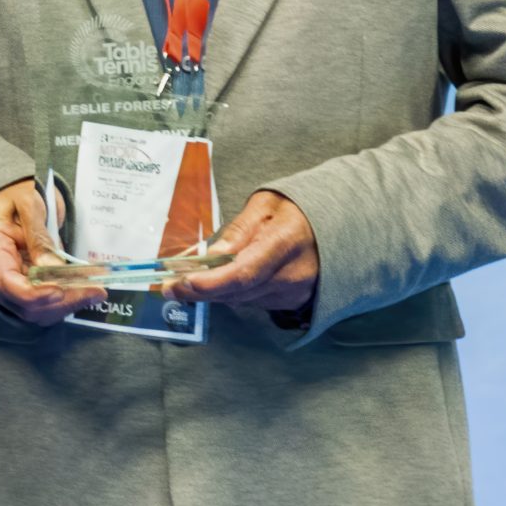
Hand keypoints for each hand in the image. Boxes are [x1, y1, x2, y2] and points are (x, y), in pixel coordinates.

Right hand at [0, 181, 103, 325]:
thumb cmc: (13, 194)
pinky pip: (37, 306)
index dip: (36, 293)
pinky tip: (81, 291)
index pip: (7, 283)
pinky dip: (61, 303)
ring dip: (66, 305)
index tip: (63, 289)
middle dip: (63, 300)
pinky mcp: (14, 291)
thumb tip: (54, 267)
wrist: (2, 199)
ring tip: (95, 291)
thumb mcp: (28, 203)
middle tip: (96, 290)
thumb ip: (40, 236)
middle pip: (24, 304)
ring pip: (34, 311)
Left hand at [156, 191, 318, 319]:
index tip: (182, 283)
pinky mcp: (292, 301)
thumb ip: (238, 230)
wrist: (337, 227)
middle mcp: (293, 274)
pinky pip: (252, 300)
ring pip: (241, 299)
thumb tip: (211, 256)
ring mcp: (295, 292)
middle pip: (237, 291)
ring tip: (186, 282)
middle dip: (199, 290)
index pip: (243, 273)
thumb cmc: (296, 210)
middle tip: (168, 285)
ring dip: (212, 292)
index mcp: (286, 242)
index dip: (210, 283)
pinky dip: (232, 292)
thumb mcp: (266, 204)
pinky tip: (220, 280)